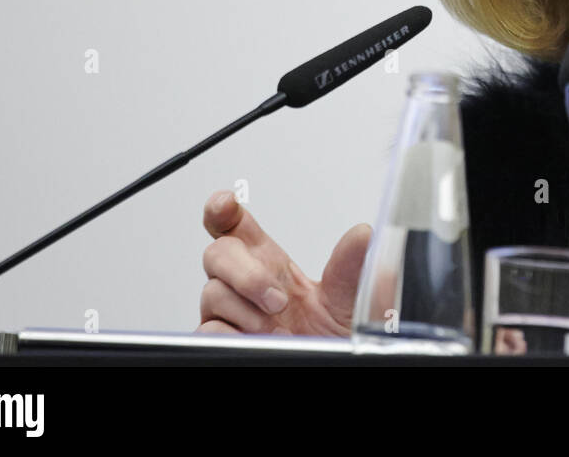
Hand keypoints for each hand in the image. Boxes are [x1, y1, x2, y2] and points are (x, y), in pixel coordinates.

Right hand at [197, 189, 370, 336]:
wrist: (334, 365)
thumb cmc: (338, 335)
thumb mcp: (350, 299)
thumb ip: (350, 267)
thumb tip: (361, 235)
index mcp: (271, 262)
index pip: (235, 227)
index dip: (222, 209)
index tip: (225, 203)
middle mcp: (246, 284)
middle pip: (216, 253)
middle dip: (245, 273)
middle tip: (278, 299)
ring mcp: (231, 314)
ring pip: (212, 293)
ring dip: (247, 312)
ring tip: (279, 330)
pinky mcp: (222, 341)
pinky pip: (207, 329)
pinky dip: (234, 334)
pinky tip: (259, 341)